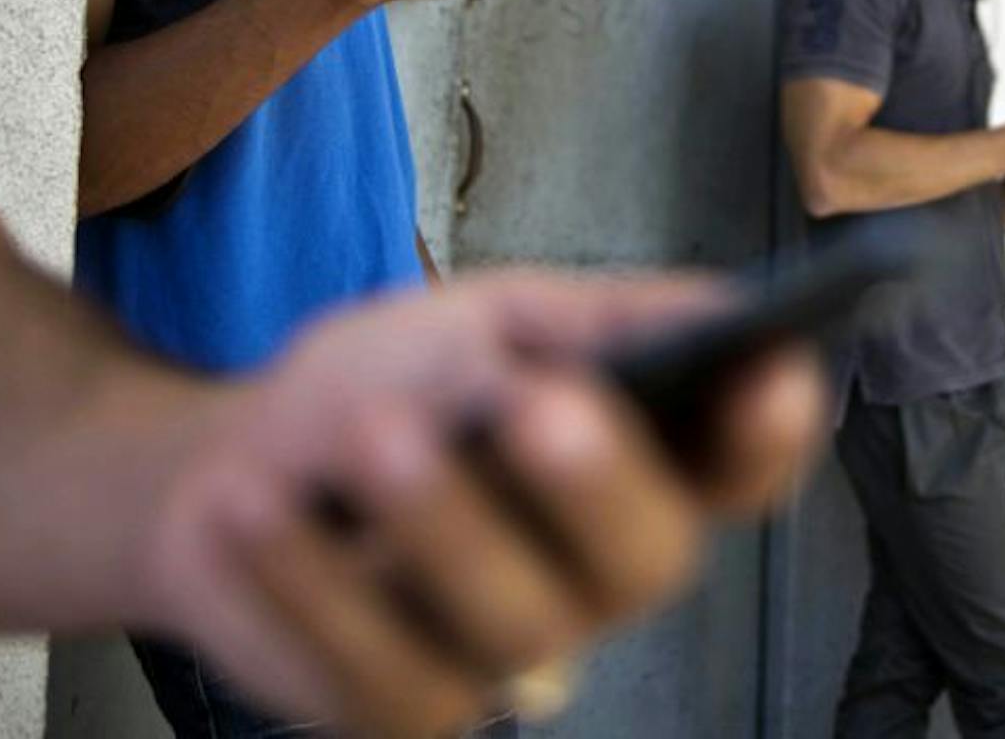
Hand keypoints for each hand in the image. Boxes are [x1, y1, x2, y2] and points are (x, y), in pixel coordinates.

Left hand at [137, 272, 825, 737]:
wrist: (235, 459)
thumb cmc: (390, 385)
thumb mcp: (490, 321)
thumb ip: (594, 319)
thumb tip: (715, 306)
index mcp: (638, 474)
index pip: (736, 472)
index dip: (765, 434)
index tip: (768, 369)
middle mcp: (591, 578)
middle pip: (644, 561)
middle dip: (597, 484)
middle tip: (544, 405)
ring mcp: (499, 657)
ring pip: (511, 621)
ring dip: (443, 522)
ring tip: (371, 432)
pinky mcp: (399, 710)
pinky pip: (373, 668)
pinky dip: (306, 581)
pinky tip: (255, 502)